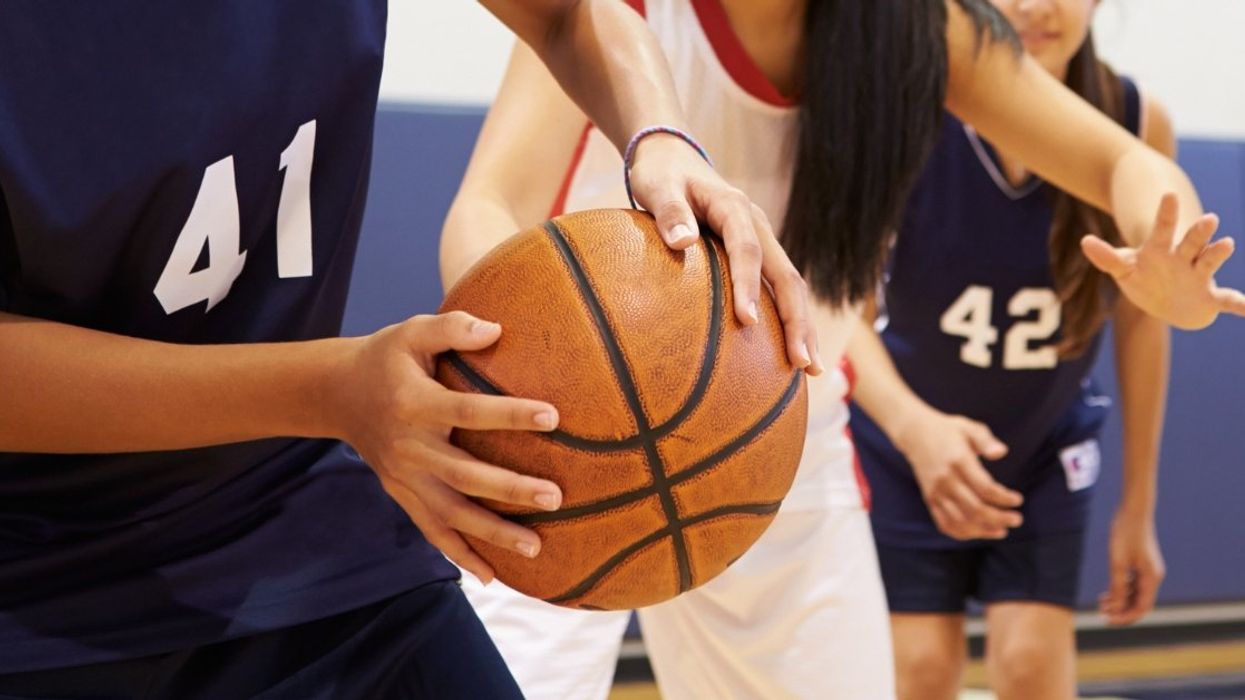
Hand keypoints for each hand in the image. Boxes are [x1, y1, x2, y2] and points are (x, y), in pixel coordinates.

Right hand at [331, 311, 563, 583]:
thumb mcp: (412, 331)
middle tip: (555, 498)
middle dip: (509, 490)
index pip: (467, 411)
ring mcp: (403, 477)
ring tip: (537, 548)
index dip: (508, 414)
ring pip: (450, 513)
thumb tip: (497, 330)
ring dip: (492, 534)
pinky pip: (431, 530)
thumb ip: (453, 327)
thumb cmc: (387, 357)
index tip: (553, 416)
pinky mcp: (401, 495)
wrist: (337, 394)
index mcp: (414, 402)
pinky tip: (492, 576)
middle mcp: (408, 446)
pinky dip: (460, 554)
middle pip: (463, 474)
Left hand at [627, 134, 822, 375]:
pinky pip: (778, 290)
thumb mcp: (658, 186)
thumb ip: (669, 211)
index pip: (745, 249)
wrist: (675, 159)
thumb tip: (682, 243)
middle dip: (797, 320)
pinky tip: (789, 355)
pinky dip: (787, 321)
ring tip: (812, 370)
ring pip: (791, 287)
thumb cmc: (662, 176)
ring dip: (802, 327)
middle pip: (786, 276)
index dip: (748, 284)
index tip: (746, 321)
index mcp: (734, 208)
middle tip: (803, 362)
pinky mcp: (758, 256)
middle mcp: (757, 226)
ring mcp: (762, 242)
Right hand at [893, 407, 1021, 539]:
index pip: (984, 488)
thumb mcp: (968, 427)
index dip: (1003, 498)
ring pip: (960, 521)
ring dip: (983, 530)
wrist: (915, 434)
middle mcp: (945, 480)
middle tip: (1016, 519)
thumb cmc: (947, 430)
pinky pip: (945, 524)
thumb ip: (986, 440)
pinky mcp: (929, 499)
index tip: (1018, 499)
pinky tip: (980, 532)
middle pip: (974, 509)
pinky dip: (963, 533)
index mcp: (958, 461)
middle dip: (999, 518)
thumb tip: (1001, 452)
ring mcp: (936, 492)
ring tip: (1002, 530)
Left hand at [1082, 193, 1244, 329]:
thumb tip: (1085, 241)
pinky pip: (1228, 301)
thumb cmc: (1144, 278)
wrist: (1168, 303)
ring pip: (1209, 262)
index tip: (1170, 195)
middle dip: (1199, 232)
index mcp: (1161, 250)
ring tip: (1226, 244)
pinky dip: (1240, 305)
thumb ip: (1107, 257)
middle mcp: (1184, 258)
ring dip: (1217, 254)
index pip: (1163, 229)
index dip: (1166, 214)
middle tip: (1208, 218)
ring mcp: (1199, 276)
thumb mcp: (1123, 269)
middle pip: (1191, 242)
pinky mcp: (1211, 298)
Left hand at [1099, 508, 1165, 625]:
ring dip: (1120, 601)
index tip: (1108, 620)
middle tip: (1102, 613)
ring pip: (1136, 594)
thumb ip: (1117, 586)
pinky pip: (1134, 584)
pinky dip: (1122, 590)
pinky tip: (1107, 593)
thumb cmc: (1125, 534)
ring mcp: (1148, 570)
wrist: (1133, 511)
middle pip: (1140, 603)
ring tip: (1101, 603)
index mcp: (1151, 578)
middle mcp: (1153, 576)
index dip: (1126, 617)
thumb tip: (1117, 608)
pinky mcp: (1142, 564)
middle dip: (1122, 611)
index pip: (1142, 608)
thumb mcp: (1117, 562)